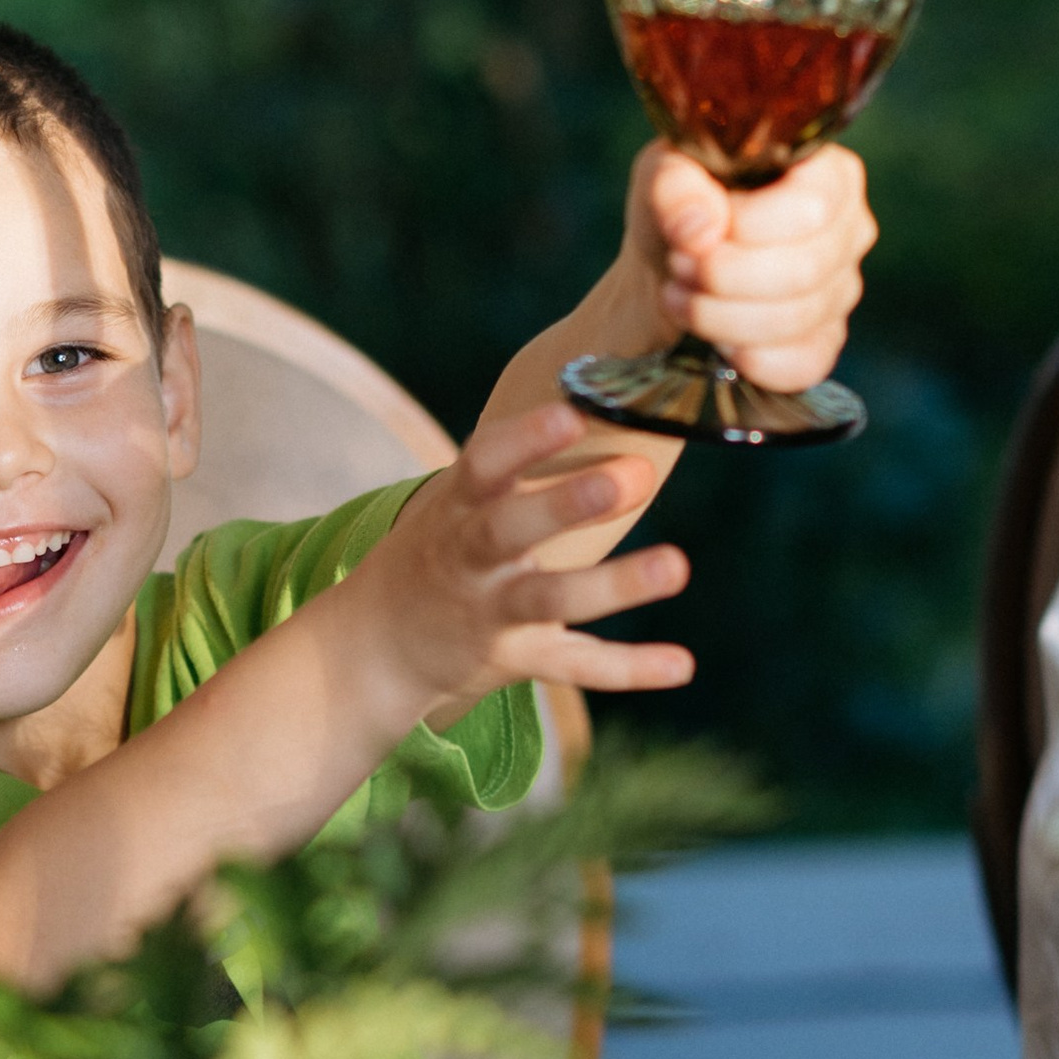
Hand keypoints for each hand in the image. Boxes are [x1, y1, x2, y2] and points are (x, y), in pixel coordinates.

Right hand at [362, 398, 693, 708]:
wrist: (376, 645)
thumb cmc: (439, 550)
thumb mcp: (458, 500)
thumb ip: (514, 456)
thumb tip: (602, 391)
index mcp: (458, 507)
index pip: (482, 464)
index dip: (524, 440)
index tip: (570, 413)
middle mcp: (470, 558)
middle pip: (510, 528)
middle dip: (567, 504)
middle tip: (635, 476)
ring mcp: (492, 611)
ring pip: (549, 598)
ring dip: (612, 584)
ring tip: (676, 566)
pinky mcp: (516, 658)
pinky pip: (574, 665)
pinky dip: (628, 667)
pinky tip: (682, 664)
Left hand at [625, 140, 874, 393]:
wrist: (673, 259)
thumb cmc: (681, 205)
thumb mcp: (664, 173)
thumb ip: (677, 186)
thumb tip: (702, 230)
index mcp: (829, 174)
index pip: (810, 208)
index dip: (744, 227)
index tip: (695, 232)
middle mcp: (851, 228)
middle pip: (805, 270)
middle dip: (723, 276)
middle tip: (678, 266)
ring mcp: (844, 287)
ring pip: (798, 319)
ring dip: (721, 316)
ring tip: (679, 296)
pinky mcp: (826, 337)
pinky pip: (805, 363)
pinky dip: (750, 358)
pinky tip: (717, 341)